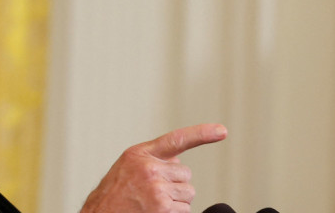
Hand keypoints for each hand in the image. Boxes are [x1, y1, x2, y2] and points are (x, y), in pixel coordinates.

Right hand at [80, 123, 227, 212]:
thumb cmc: (113, 194)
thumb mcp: (127, 167)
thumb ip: (152, 160)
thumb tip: (179, 163)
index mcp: (140, 154)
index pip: (176, 139)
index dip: (202, 133)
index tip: (222, 130)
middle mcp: (149, 169)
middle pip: (185, 174)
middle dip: (175, 184)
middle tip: (152, 192)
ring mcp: (157, 190)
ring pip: (188, 194)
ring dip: (176, 201)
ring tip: (152, 203)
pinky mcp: (163, 208)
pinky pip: (185, 210)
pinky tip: (155, 212)